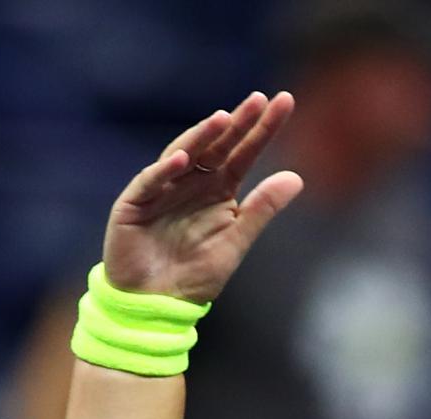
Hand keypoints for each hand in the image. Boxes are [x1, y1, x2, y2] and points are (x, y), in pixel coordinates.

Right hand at [101, 90, 304, 303]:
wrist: (155, 305)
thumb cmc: (195, 276)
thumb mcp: (235, 242)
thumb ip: (262, 210)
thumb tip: (296, 177)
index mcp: (218, 190)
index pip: (244, 153)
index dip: (262, 129)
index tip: (285, 102)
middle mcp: (191, 183)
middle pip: (217, 146)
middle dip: (237, 123)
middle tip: (259, 100)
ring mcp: (162, 189)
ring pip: (183, 155)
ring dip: (201, 137)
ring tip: (222, 120)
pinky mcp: (134, 203)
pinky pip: (151, 182)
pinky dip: (165, 170)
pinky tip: (184, 159)